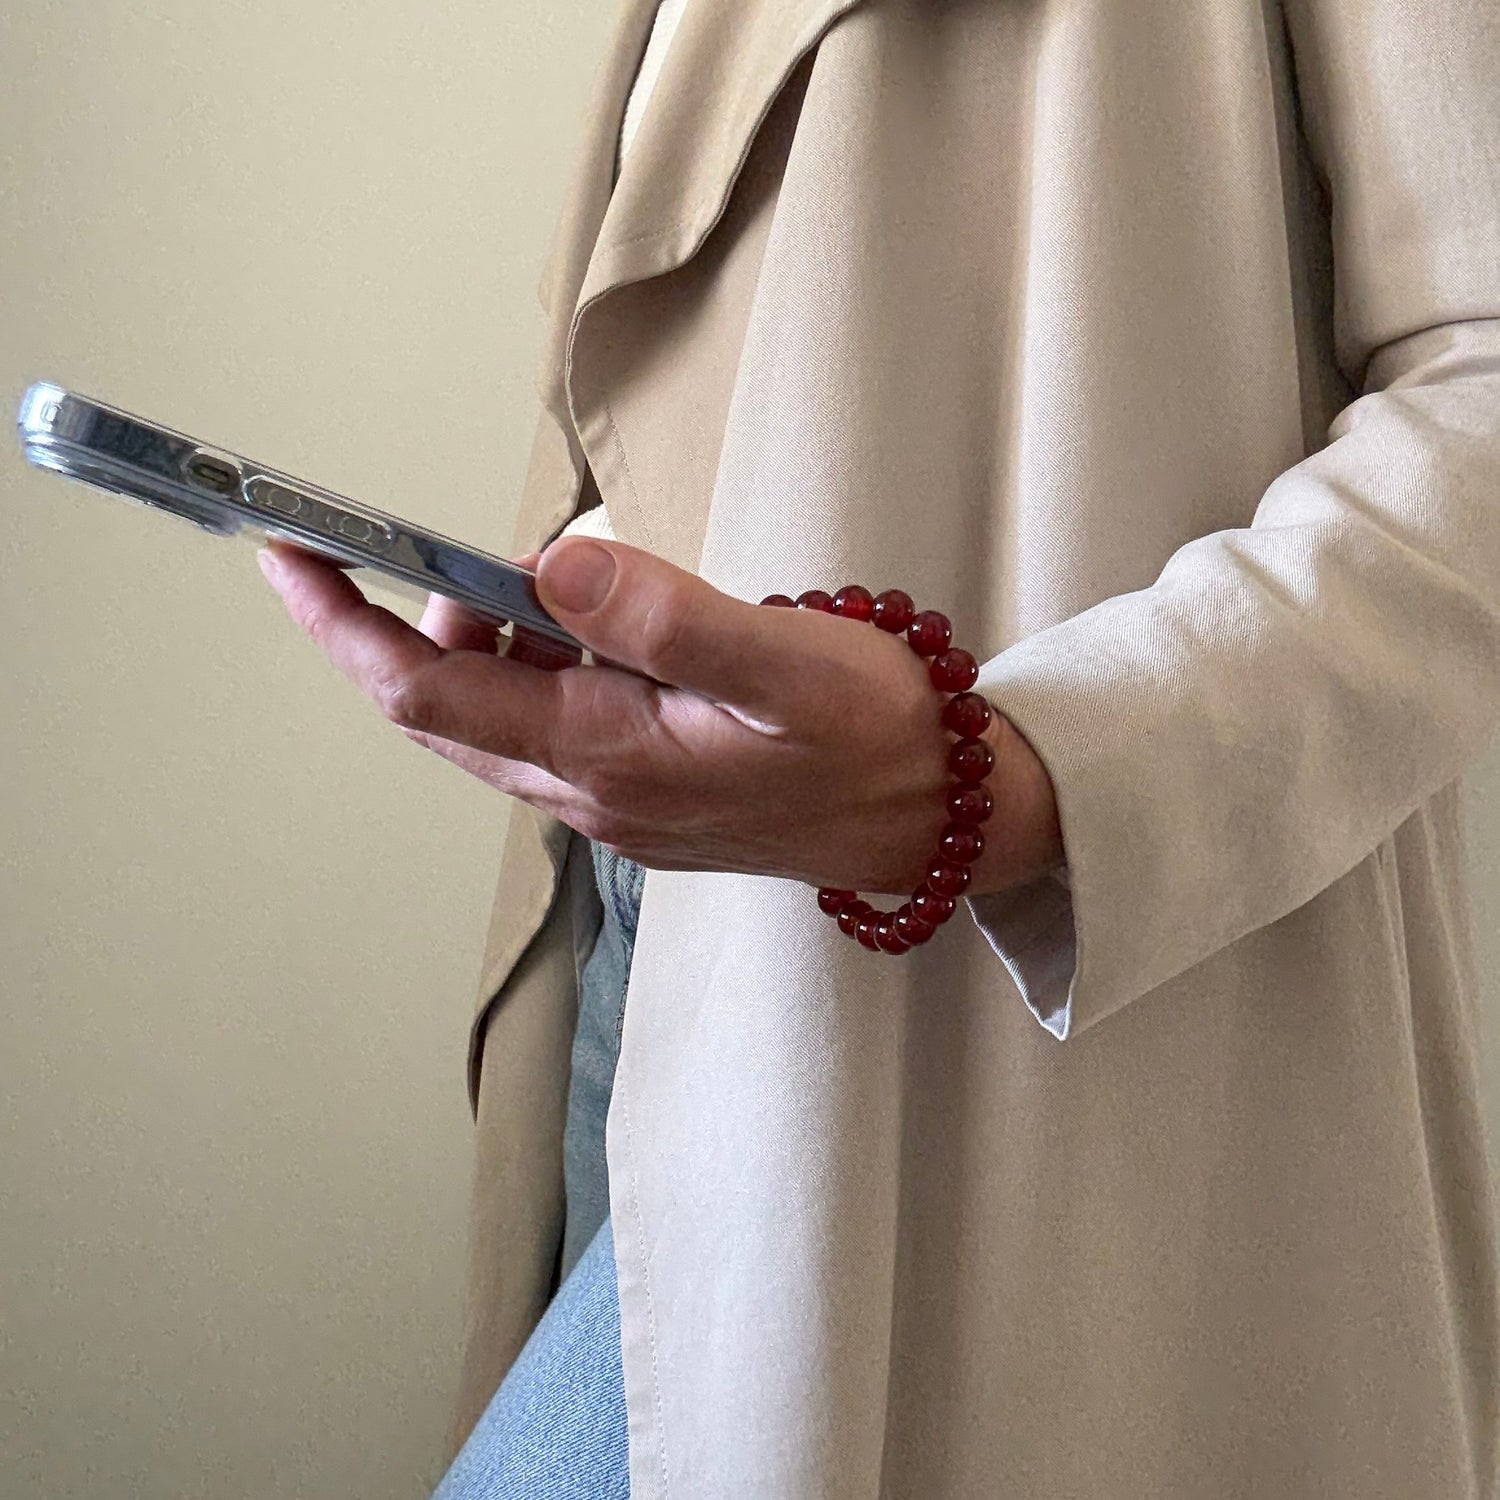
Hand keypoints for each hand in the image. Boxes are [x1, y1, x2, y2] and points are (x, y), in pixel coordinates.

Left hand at [256, 536, 1063, 897]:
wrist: (942, 819)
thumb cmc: (878, 738)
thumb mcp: (784, 666)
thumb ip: (666, 619)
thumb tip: (549, 570)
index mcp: (605, 757)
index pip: (426, 694)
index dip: (346, 625)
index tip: (291, 554)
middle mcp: (589, 793)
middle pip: (446, 708)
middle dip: (415, 624)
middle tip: (453, 554)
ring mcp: (612, 803)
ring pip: (497, 719)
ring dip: (490, 644)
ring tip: (559, 585)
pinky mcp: (641, 797)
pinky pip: (549, 730)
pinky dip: (540, 670)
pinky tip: (603, 634)